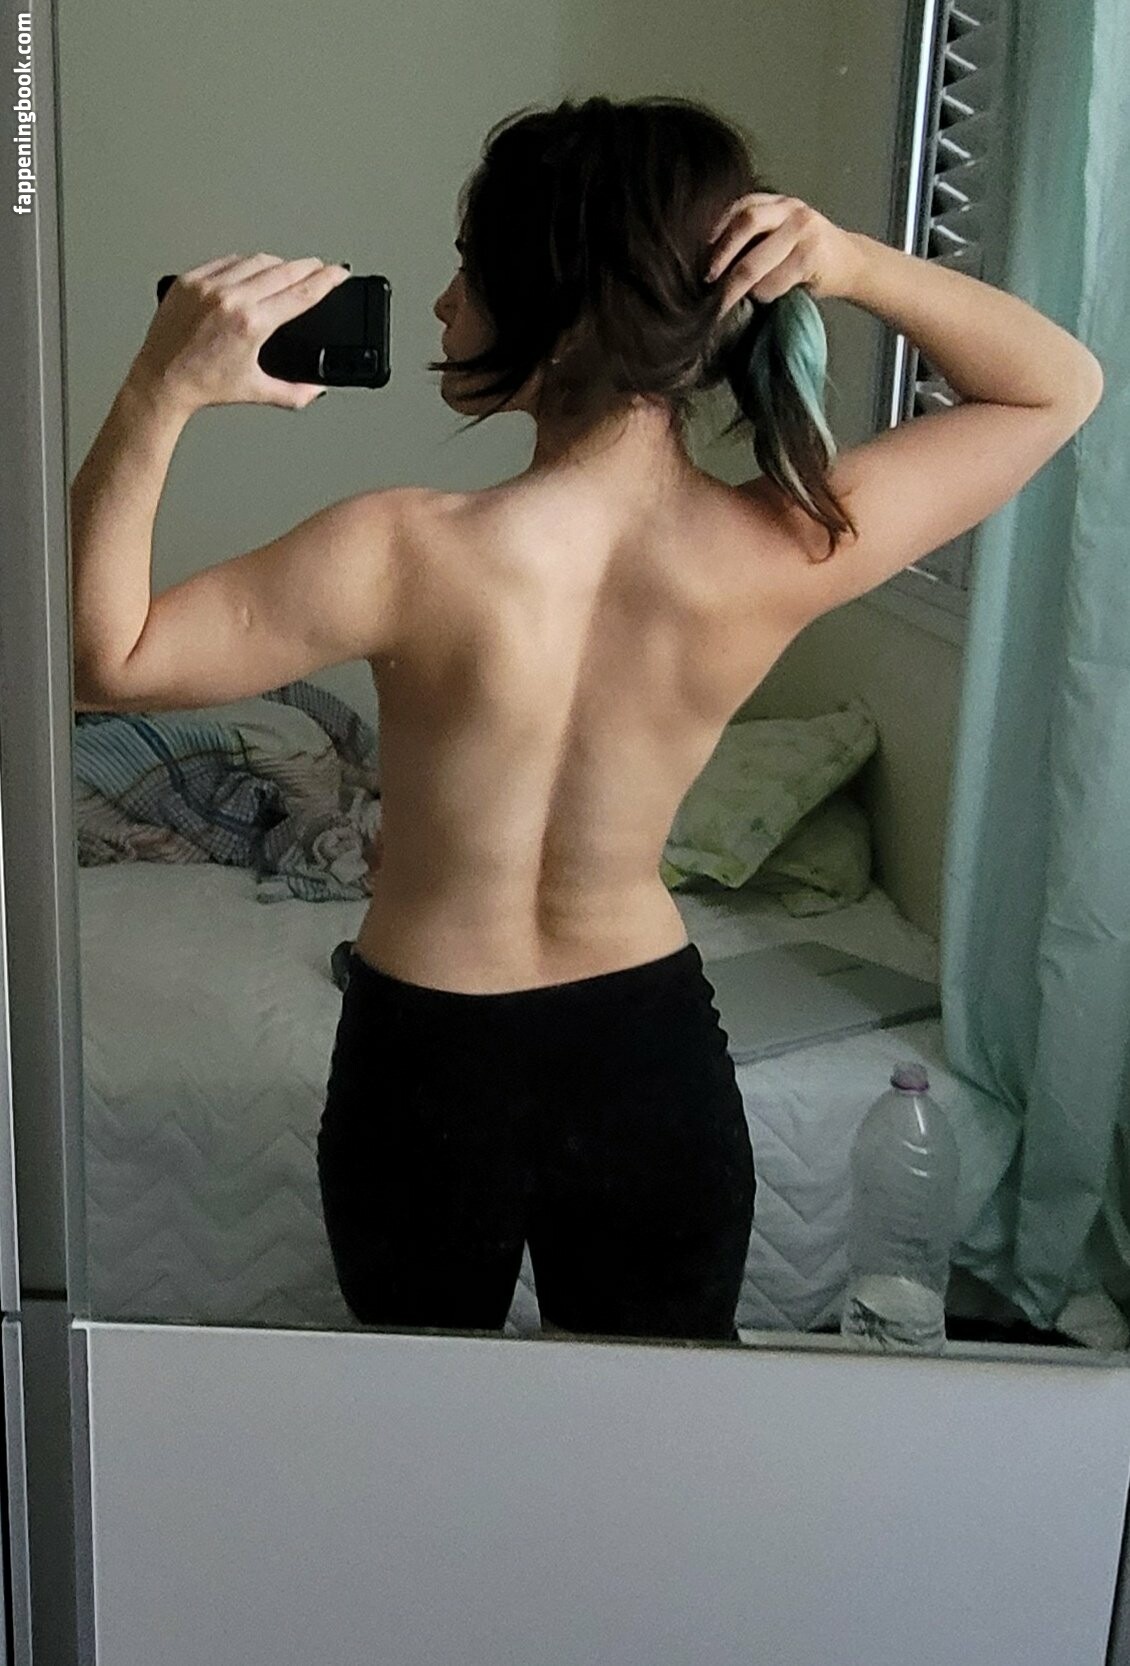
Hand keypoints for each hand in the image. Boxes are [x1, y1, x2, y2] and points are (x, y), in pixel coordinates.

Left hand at [128, 252, 350, 413]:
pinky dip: (245, 264)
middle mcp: (231, 299)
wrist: (162, 379)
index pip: (300, 293)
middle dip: (308, 267)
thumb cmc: (202, 384)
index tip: (338, 273)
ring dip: (278, 263)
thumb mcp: (255, 390)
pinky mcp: (191, 280)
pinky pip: (227, 260)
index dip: (326, 280)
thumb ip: (294, 393)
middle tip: (320, 267)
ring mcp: (209, 286)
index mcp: (252, 324)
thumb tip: (317, 389)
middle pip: (283, 270)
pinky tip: (252, 270)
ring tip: (288, 270)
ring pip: (256, 260)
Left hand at [704, 193, 862, 312]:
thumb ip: (754, 236)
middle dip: (721, 254)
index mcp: (776, 201)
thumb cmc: (804, 253)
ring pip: (757, 260)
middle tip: (707, 279)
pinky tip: (763, 297)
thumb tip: (709, 260)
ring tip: (731, 298)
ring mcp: (803, 229)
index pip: (739, 207)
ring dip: (740, 285)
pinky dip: (764, 293)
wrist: (850, 262)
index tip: (696, 251)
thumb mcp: (779, 234)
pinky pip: (776, 280)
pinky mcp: (812, 256)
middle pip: (746, 223)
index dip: (716, 229)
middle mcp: (789, 209)